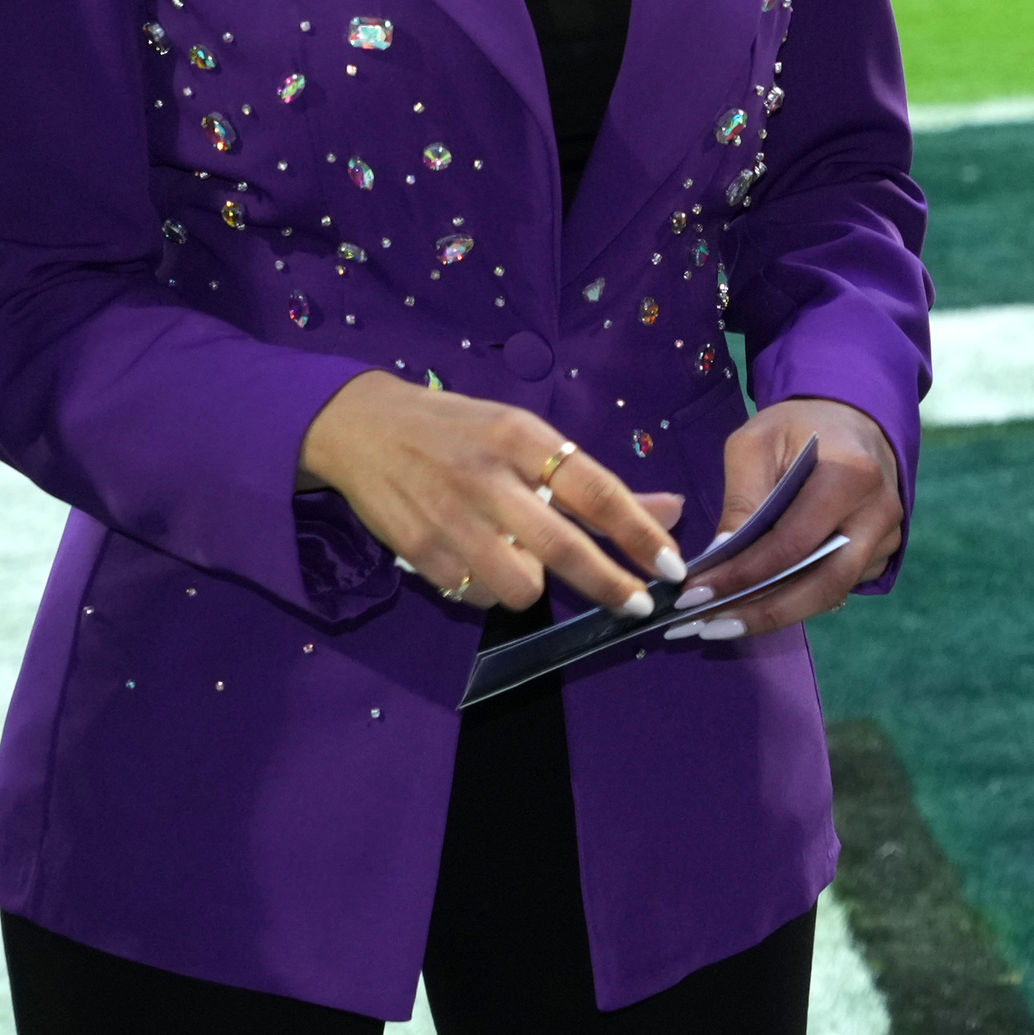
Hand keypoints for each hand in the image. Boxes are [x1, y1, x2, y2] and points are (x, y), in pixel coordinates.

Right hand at [297, 373, 685, 615]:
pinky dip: (489, 589)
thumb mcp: (525, 434)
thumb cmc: (459, 429)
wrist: (361, 427)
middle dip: (610, 585)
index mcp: (521, 437)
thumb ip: (590, 480)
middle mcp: (487, 477)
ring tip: (525, 562)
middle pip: (563, 547)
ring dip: (535, 586)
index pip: (595, 490)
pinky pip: (477, 596)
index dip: (639, 533)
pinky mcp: (419, 552)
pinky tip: (480, 561)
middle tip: (641, 606)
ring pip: (520, 586)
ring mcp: (450, 518)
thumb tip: (669, 512)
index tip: (673, 566)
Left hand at [667, 399, 902, 642]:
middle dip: (763, 612)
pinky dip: (795, 599)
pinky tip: (756, 605)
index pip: (793, 542)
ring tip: (723, 624)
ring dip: (776, 614)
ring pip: (831, 593)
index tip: (694, 595)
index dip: (742, 575)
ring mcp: (888, 535)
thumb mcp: (756, 442)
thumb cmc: (798, 427)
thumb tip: (721, 556)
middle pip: (823, 583)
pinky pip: (837, 585)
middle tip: (710, 627)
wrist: (851, 419)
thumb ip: (741, 497)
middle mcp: (879, 511)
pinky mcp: (883, 552)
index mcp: (850, 475)